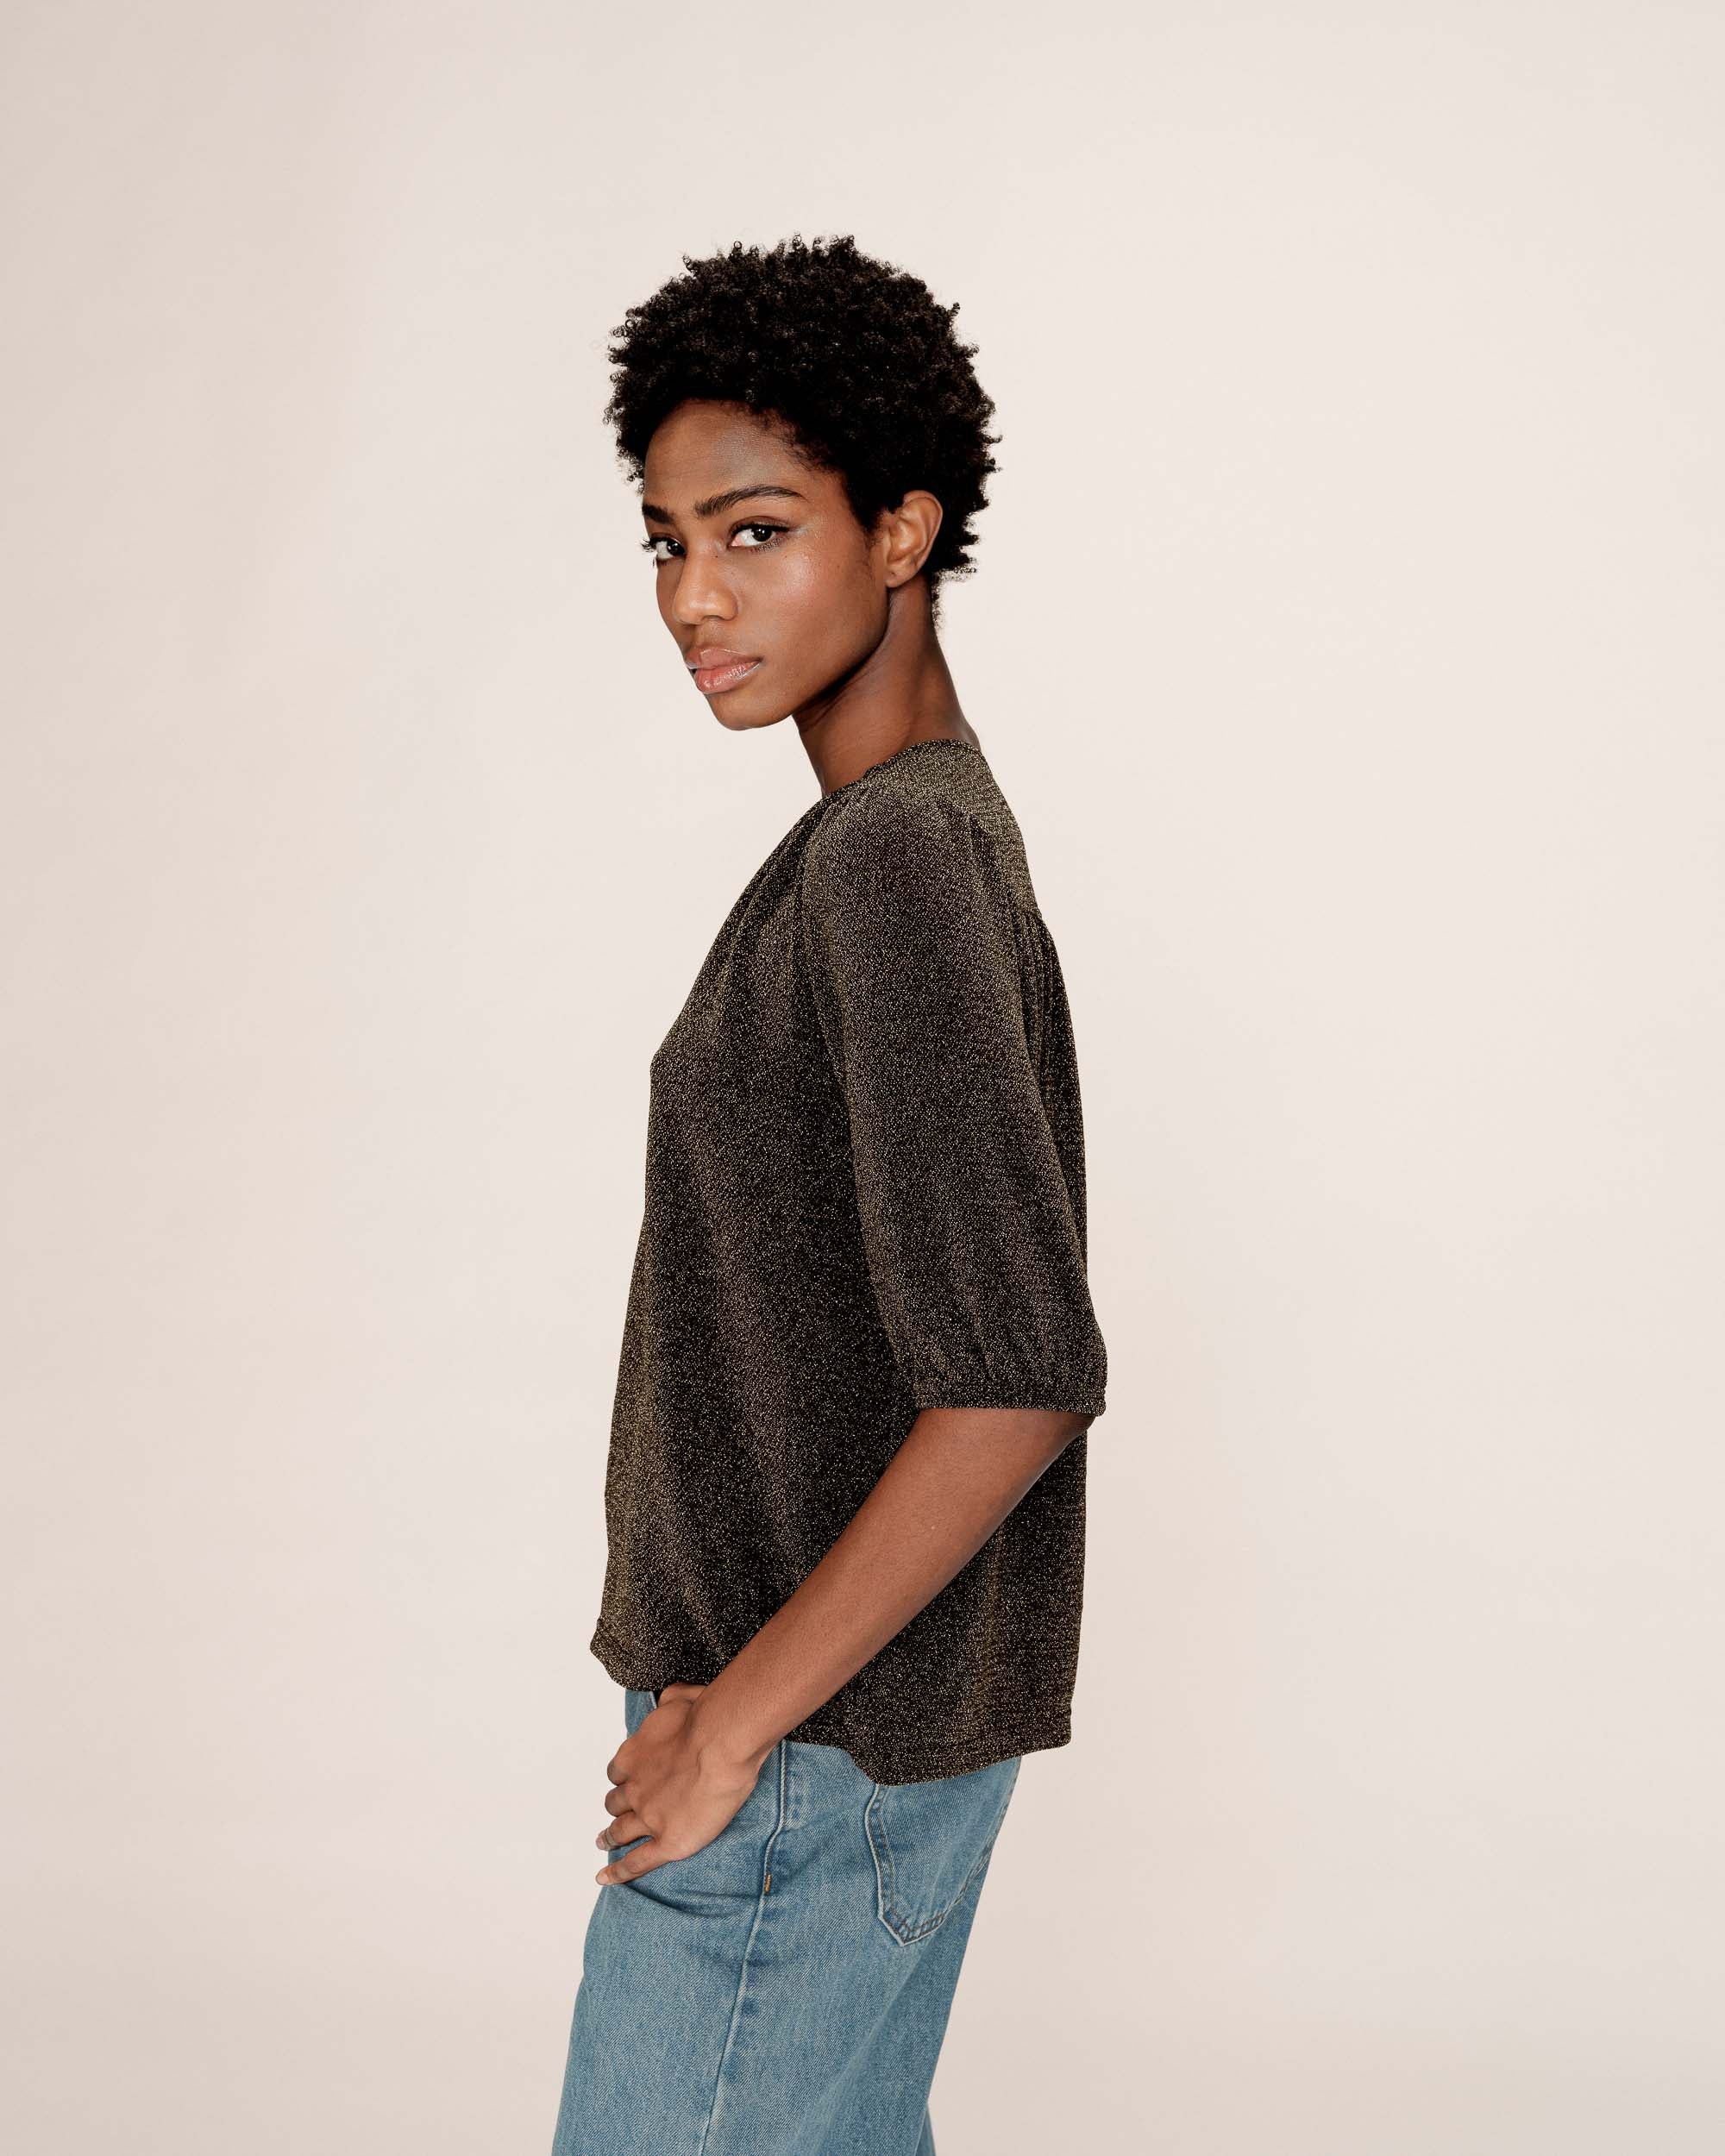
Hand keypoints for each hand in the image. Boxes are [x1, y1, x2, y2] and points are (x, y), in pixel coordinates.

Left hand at [594, 1681, 766, 1884]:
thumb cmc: (705, 1717)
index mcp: (634, 1756)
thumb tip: (669, 1697)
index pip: (618, 1772)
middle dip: (614, 1807)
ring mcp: (649, 1817)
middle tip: (613, 1814)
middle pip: (615, 1802)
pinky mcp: (668, 1842)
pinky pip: (637, 1862)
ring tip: (604, 1842)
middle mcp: (635, 1788)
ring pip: (620, 1832)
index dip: (621, 1778)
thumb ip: (669, 1701)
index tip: (624, 1781)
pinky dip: (618, 1873)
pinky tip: (605, 1879)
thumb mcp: (679, 1697)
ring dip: (610, 1837)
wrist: (721, 1742)